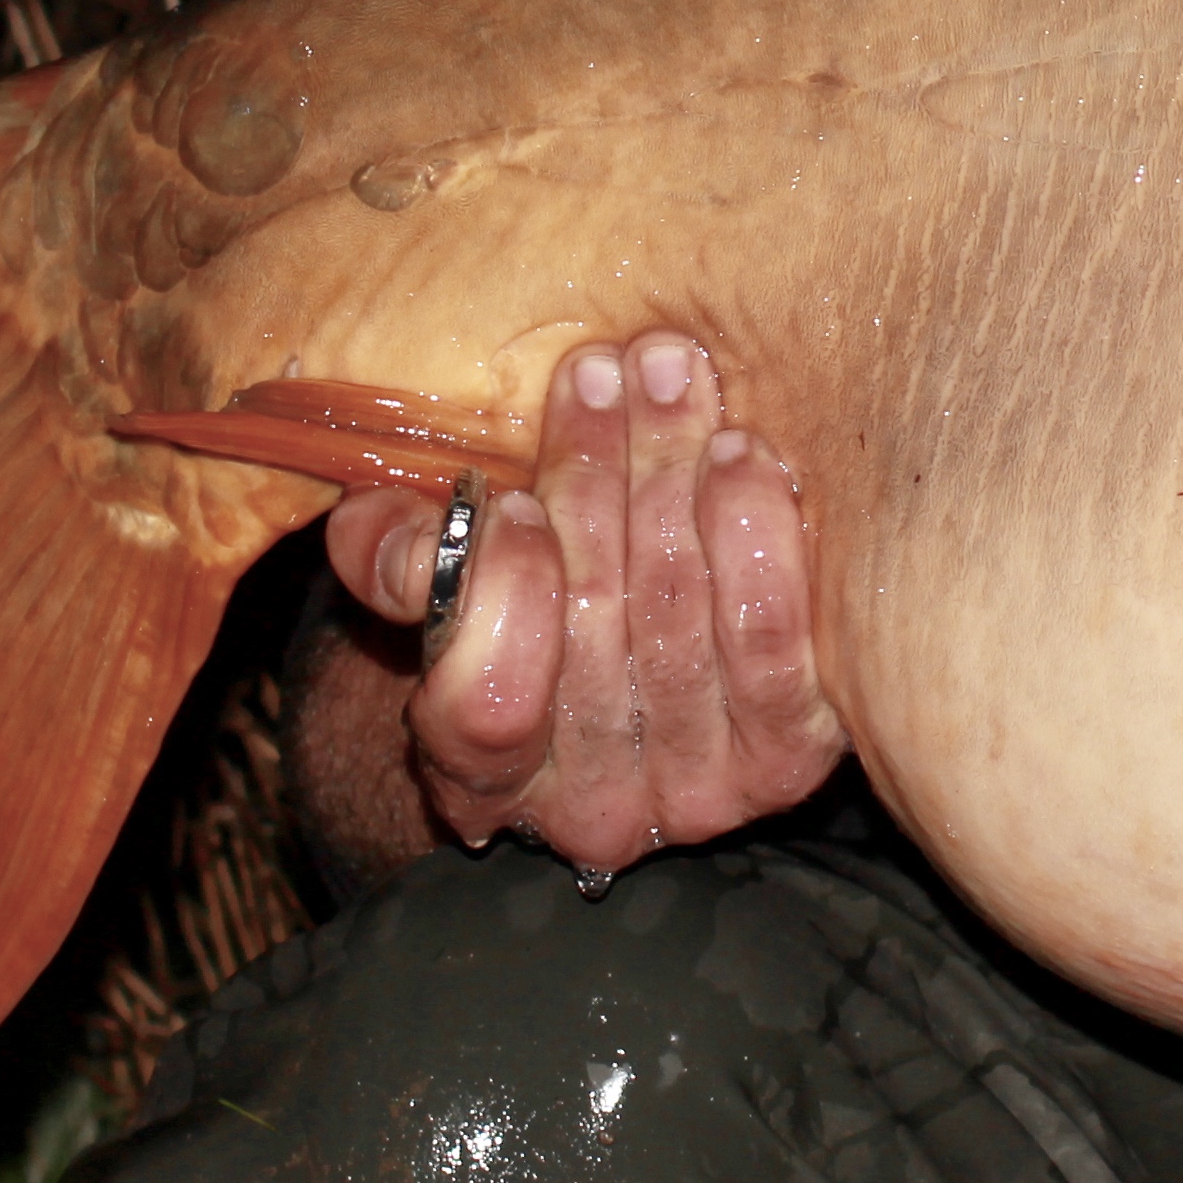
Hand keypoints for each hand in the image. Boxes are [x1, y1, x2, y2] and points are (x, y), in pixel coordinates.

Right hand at [318, 333, 845, 874]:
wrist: (663, 649)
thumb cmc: (539, 598)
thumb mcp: (449, 581)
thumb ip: (402, 555)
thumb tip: (392, 531)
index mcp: (483, 780)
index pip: (482, 704)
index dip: (499, 592)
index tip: (510, 494)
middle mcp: (590, 811)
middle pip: (594, 628)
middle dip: (600, 478)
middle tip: (608, 370)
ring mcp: (700, 793)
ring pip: (681, 615)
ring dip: (674, 476)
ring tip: (673, 378)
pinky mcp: (790, 757)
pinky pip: (773, 641)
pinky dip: (755, 535)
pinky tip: (741, 454)